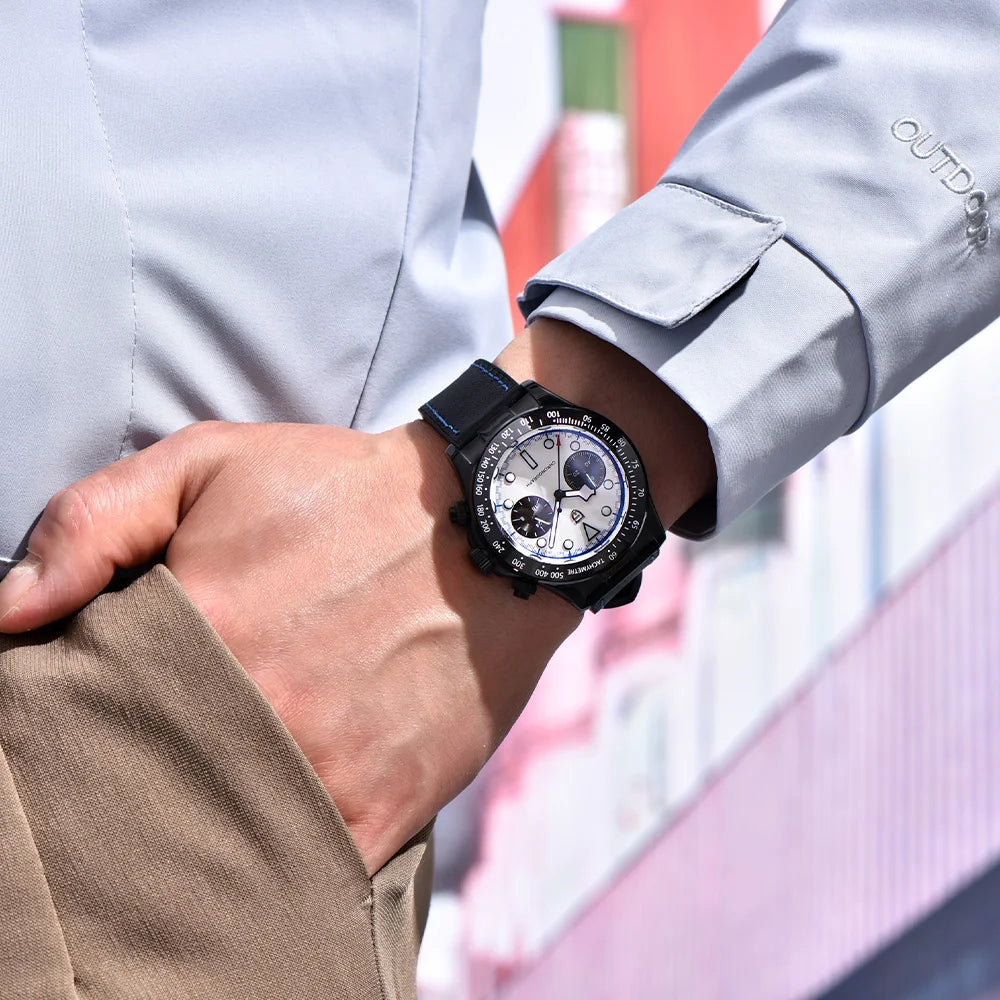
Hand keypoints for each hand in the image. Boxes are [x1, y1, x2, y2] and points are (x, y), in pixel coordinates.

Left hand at [0, 319, 715, 873]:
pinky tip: (261, 845)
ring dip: (198, 841)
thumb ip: (94, 521)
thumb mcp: (212, 463)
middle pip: (141, 795)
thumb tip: (6, 615)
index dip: (65, 738)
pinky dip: (276, 874)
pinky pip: (307, 876)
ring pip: (219, 849)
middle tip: (146, 769)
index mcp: (199, 630)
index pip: (80, 723)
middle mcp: (256, 714)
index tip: (72, 738)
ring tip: (205, 802)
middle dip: (125, 794)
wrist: (490, 524)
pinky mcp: (383, 808)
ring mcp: (323, 770)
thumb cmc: (344, 489)